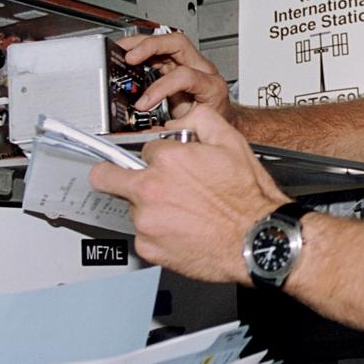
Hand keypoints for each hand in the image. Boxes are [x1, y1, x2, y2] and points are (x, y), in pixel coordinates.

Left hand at [89, 107, 289, 283]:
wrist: (257, 240)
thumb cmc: (248, 198)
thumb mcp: (233, 143)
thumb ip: (201, 120)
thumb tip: (184, 117)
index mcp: (167, 160)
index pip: (142, 149)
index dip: (158, 154)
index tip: (161, 162)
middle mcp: (150, 189)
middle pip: (106, 177)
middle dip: (114, 174)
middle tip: (125, 178)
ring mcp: (146, 221)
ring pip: (131, 207)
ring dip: (149, 206)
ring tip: (181, 210)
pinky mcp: (148, 247)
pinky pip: (143, 234)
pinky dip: (158, 232)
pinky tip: (183, 229)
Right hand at [120, 33, 233, 120]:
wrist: (223, 115)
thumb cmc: (213, 119)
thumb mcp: (197, 126)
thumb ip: (178, 126)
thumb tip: (153, 130)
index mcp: (211, 84)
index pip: (184, 75)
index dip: (161, 88)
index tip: (144, 104)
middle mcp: (202, 67)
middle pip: (177, 43)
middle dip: (151, 46)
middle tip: (129, 57)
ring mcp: (190, 62)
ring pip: (166, 42)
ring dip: (141, 43)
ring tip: (120, 48)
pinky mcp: (177, 63)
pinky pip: (158, 51)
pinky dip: (141, 50)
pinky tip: (127, 53)